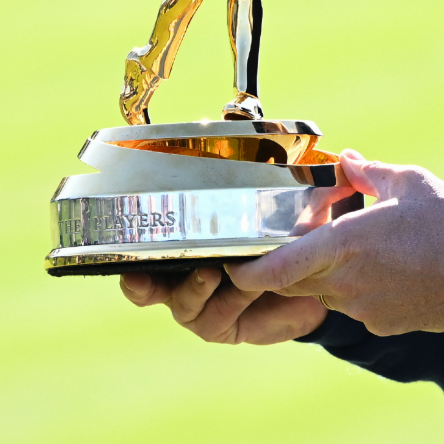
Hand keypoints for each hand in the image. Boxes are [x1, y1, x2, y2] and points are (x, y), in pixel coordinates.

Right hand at [120, 177, 358, 343]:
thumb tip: (218, 117)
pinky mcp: (226, 327)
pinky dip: (229, 300)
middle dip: (141, 281)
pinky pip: (218, 317)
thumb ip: (241, 156)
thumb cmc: (282, 227)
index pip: (140, 251)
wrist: (323, 273)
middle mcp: (182, 279)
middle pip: (145, 287)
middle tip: (141, 271)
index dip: (122, 251)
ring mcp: (202, 306)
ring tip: (213, 269)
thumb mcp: (265, 188)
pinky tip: (245, 284)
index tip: (121, 241)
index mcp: (182, 247)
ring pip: (184, 303)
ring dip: (196, 286)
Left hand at [228, 150, 443, 334]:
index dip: (244, 273)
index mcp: (345, 244)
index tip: (232, 265)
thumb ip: (368, 173)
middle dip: (288, 265)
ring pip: (325, 293)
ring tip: (360, 251)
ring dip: (329, 275)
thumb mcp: (411, 182)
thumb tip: (346, 161)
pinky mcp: (382, 323)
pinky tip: (390, 271)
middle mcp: (346, 281)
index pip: (275, 269)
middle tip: (298, 242)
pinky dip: (359, 290)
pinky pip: (355, 306)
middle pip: (293, 281)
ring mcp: (363, 308)